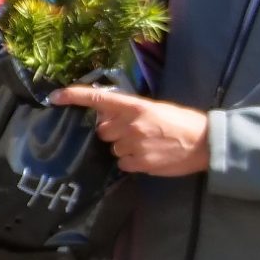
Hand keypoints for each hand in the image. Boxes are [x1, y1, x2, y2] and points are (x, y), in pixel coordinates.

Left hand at [48, 86, 210, 175]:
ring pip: (113, 148)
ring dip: (125, 147)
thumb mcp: (155, 109)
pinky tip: (149, 156)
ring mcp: (134, 145)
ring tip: (148, 144)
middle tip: (135, 131)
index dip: (75, 96)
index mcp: (135, 106)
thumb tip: (105, 118)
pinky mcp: (140, 163)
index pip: (98, 98)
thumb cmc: (181, 122)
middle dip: (113, 131)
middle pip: (102, 130)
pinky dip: (132, 161)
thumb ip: (129, 112)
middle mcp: (131, 124)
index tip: (55, 97)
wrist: (204, 143)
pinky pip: (122, 163)